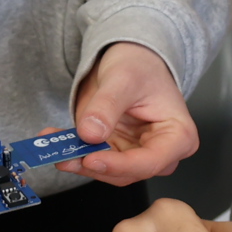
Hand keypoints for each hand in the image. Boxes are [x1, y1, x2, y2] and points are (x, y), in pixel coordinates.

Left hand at [63, 41, 196, 186]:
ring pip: (106, 170)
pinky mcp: (114, 152)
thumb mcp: (124, 78)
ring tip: (53, 144)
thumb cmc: (141, 66)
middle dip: (93, 164)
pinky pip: (92, 159)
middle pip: (127, 172)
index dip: (120, 165)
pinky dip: (71, 151)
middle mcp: (160, 152)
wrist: (130, 59)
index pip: (150, 161)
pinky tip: (53, 139)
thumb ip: (107, 105)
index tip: (92, 159)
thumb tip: (90, 133)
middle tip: (64, 154)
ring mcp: (135, 154)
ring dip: (77, 160)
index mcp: (178, 136)